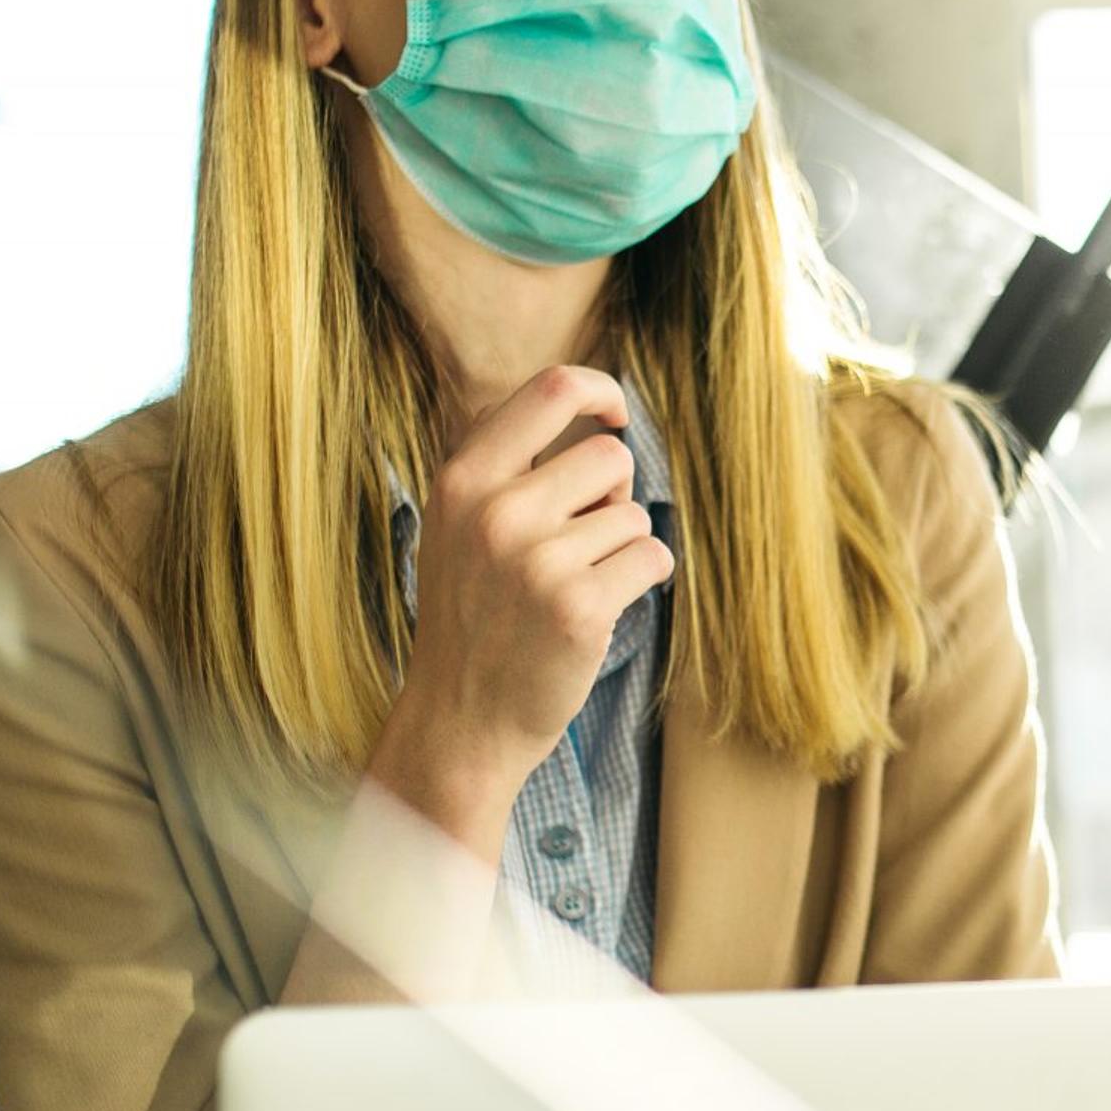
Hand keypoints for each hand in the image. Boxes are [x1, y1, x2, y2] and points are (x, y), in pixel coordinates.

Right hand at [377, 365, 673, 819]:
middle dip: (612, 495)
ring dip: (621, 547)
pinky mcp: (581, 606)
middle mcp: (496, 511)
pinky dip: (642, 580)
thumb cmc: (474, 618)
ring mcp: (537, 560)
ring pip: (632, 514)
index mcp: (463, 480)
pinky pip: (652, 557)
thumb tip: (598, 417)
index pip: (550, 389)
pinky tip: (599, 609)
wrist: (461, 720)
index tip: (614, 416)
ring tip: (572, 587)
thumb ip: (510, 469)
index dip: (599, 392)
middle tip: (580, 543)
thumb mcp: (459, 527)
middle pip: (607, 457)